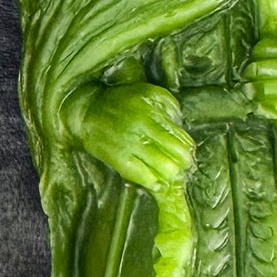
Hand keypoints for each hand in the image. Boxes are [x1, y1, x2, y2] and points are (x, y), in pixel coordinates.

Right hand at [63, 82, 194, 191]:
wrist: (87, 111)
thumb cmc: (120, 102)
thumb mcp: (147, 93)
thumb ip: (168, 105)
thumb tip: (181, 124)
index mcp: (154, 112)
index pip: (183, 138)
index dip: (188, 151)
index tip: (187, 156)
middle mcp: (145, 127)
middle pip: (178, 154)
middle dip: (183, 164)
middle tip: (181, 168)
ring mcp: (132, 144)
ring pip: (165, 167)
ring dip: (171, 174)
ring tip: (170, 176)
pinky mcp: (119, 158)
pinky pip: (143, 176)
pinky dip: (153, 182)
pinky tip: (156, 184)